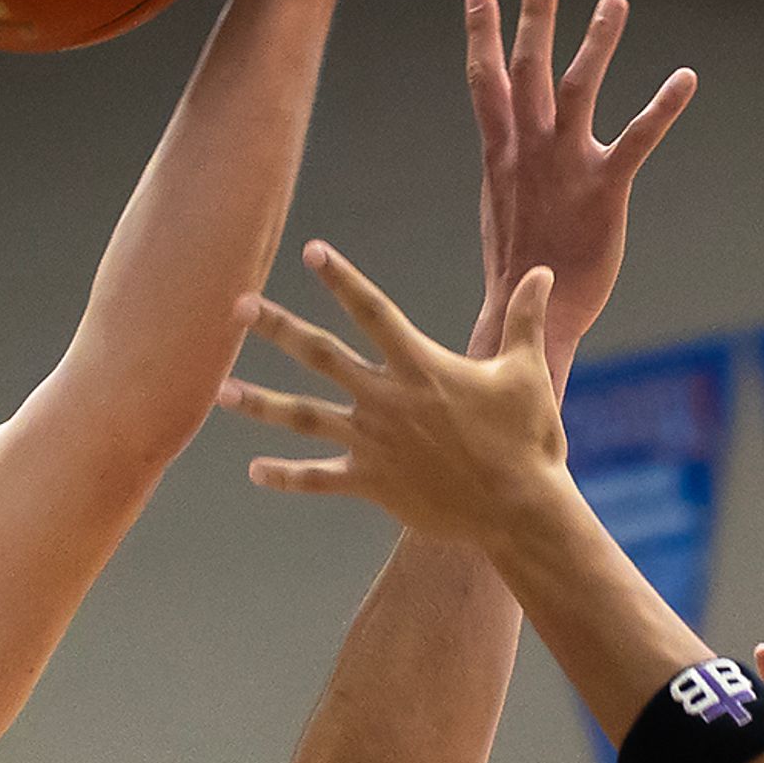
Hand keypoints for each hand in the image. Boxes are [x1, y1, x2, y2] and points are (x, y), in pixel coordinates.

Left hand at [231, 243, 567, 542]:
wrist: (519, 511)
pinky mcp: (372, 483)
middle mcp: (387, 400)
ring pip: (304, 417)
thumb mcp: (527, 372)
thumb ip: (525, 319)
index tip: (311, 252)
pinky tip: (254, 471)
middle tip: (238, 307)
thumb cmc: (527, 439)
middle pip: (320, 355)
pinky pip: (319, 479)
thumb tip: (544, 273)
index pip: (373, 311)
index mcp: (421, 367)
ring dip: (261, 403)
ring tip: (220, 390)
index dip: (342, 279)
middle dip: (278, 329)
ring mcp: (374, 443)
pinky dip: (286, 476)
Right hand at [467, 0, 695, 357]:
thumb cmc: (520, 271)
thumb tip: (503, 151)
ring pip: (578, 90)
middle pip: (528, 70)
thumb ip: (507, 168)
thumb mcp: (501, 208)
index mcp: (500, 156)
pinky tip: (686, 77)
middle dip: (533, 16)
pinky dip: (662, 107)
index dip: (482, 34)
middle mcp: (528, 152)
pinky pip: (636, 140)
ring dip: (597, 43)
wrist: (532, 319)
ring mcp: (565, 168)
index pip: (486, 82)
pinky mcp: (605, 191)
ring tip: (615, 1)